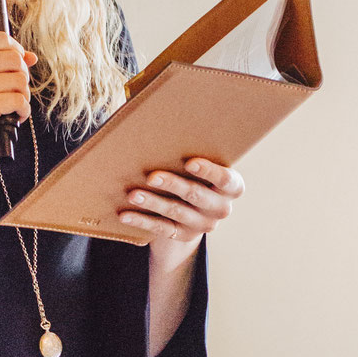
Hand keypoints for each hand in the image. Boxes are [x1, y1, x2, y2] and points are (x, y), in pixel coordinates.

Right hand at [0, 32, 36, 168]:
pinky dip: (23, 111)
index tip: (15, 69)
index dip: (17, 53)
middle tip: (13, 92)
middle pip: (14, 58)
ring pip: (20, 79)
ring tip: (10, 106)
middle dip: (21, 76)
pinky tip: (13, 117)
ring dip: (23, 95)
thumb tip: (31, 56)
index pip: (1, 39)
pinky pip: (19, 100)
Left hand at [118, 156, 244, 244]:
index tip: (190, 162)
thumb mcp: (203, 165)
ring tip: (133, 194)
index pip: (225, 179)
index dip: (209, 172)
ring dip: (152, 202)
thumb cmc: (197, 173)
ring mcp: (202, 224)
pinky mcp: (183, 236)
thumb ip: (194, 149)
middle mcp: (221, 208)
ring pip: (175, 212)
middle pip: (196, 195)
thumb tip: (161, 120)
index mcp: (232, 187)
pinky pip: (161, 229)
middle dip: (173, 185)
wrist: (195, 209)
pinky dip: (142, 220)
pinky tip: (125, 214)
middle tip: (152, 177)